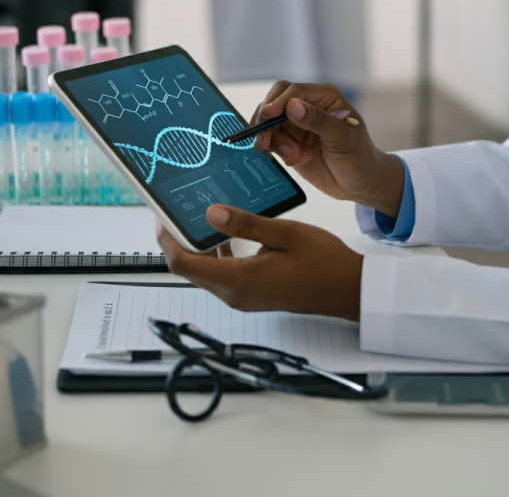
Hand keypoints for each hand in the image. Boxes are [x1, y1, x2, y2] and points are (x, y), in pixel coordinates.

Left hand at [156, 205, 362, 320]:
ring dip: (195, 248)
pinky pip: (221, 276)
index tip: (161, 216)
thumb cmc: (323, 262)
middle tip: (176, 210)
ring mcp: (242, 298)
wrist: (347, 289)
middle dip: (177, 240)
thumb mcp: (284, 234)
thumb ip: (245, 224)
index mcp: (239, 280)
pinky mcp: (251, 296)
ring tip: (195, 217)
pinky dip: (214, 255)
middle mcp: (235, 295)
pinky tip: (223, 234)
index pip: (183, 263)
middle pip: (188, 269)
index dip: (166, 239)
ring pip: (204, 272)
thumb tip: (211, 212)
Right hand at [251, 82, 404, 217]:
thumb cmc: (359, 157)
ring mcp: (297, 124)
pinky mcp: (289, 141)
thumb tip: (292, 106)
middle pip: (275, 102)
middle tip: (264, 140)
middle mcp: (308, 106)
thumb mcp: (342, 138)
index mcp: (325, 97)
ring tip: (294, 156)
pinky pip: (272, 140)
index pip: (294, 91)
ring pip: (270, 123)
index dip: (278, 102)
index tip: (268, 116)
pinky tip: (296, 160)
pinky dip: (278, 150)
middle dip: (266, 120)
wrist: (359, 183)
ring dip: (275, 140)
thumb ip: (318, 121)